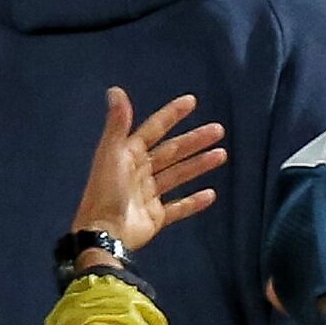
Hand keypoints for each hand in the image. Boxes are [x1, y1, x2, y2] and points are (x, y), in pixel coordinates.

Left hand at [77, 88, 225, 256]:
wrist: (103, 234)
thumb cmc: (106, 192)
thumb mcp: (111, 155)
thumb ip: (117, 124)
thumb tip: (115, 90)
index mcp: (127, 155)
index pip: (153, 130)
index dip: (171, 116)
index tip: (191, 102)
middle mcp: (139, 173)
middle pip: (171, 152)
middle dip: (194, 141)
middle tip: (218, 131)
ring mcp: (148, 196)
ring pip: (178, 176)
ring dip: (198, 165)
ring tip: (221, 155)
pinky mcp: (155, 217)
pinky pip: (178, 207)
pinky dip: (194, 202)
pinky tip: (211, 195)